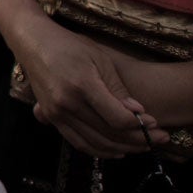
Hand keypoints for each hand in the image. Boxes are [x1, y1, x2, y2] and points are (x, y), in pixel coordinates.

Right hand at [1, 0, 155, 157]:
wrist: (33, 42)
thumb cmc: (69, 45)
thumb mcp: (100, 59)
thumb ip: (118, 89)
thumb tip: (138, 113)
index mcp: (81, 85)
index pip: (117, 118)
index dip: (140, 125)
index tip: (155, 123)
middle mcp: (66, 103)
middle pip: (109, 134)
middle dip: (138, 139)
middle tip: (159, 139)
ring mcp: (56, 113)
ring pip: (96, 143)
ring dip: (123, 148)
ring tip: (143, 146)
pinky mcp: (51, 118)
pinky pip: (78, 142)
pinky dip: (100, 150)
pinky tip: (117, 150)